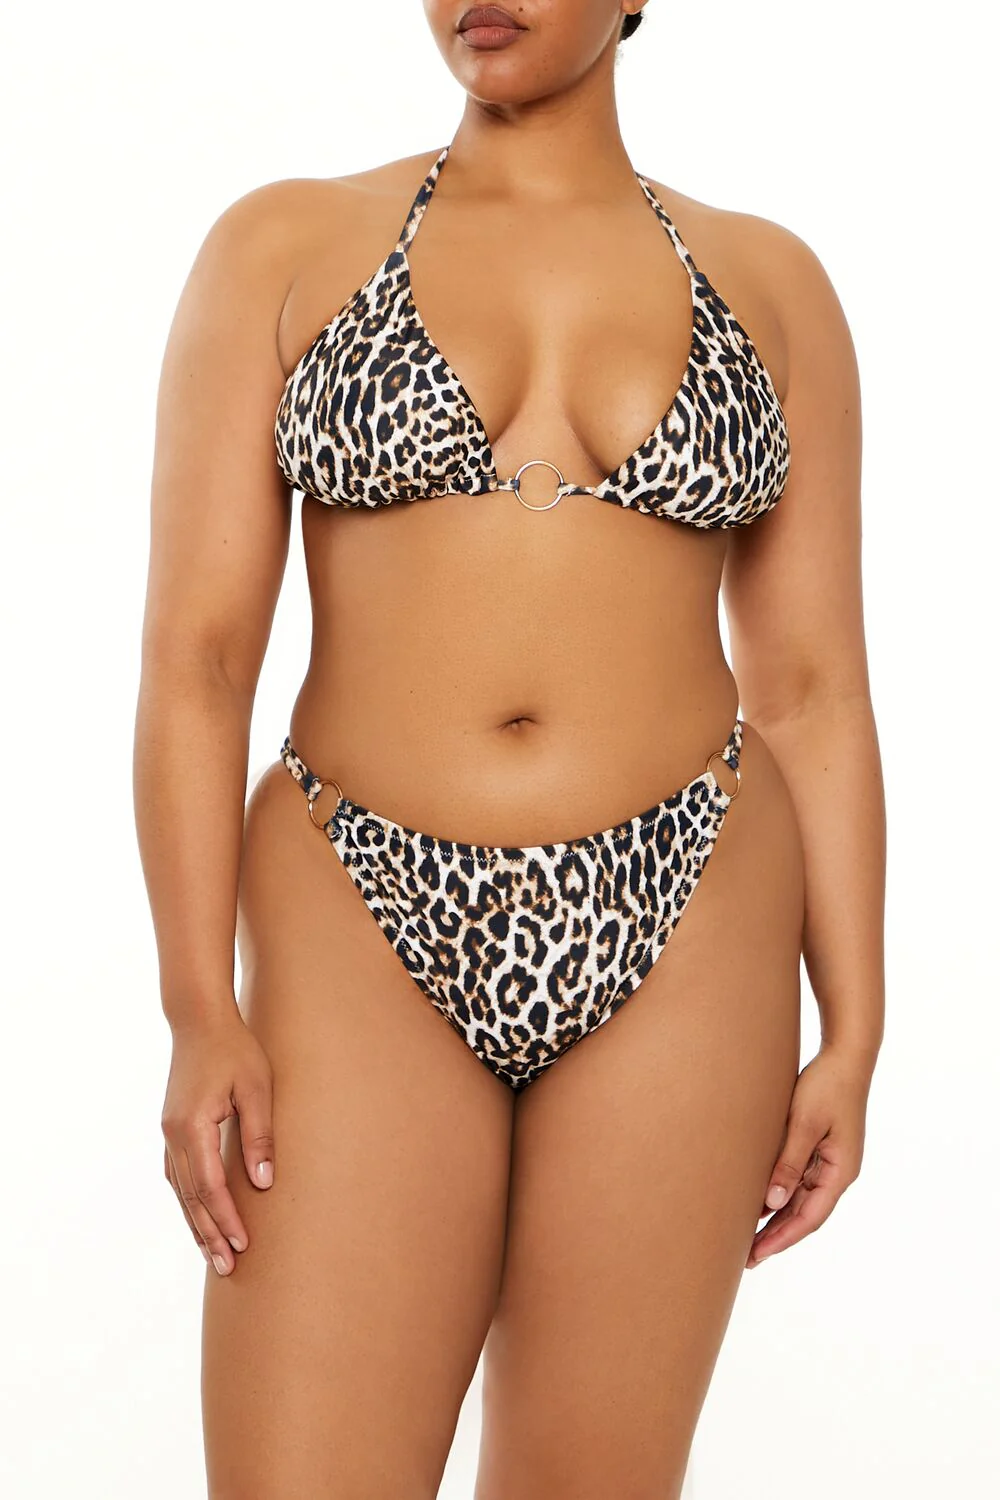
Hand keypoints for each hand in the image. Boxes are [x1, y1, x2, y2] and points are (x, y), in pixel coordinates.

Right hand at [161, 1008, 274, 1275]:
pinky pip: (177, 1176)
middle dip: (209, 1234)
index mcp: (191, 1127)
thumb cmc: (234, 1050)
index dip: (227, 1219)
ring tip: (214, 1254)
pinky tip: (199, 1216)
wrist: (199, 1021)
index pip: (210, 1187)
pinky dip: (189, 1201)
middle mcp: (173, 1135)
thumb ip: (259, 1135)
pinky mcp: (172, 1128)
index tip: (243, 1245)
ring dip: (197, 1223)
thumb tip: (264, 1184)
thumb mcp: (257, 1088)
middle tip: (227, 1268)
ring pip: (181, 1191)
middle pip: (190, 1198)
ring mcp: (169, 1133)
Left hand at [747, 1043, 874, 1268]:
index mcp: (841, 1171)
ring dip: (778, 1219)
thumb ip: (789, 1163)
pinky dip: (782, 1196)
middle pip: (806, 1214)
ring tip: (750, 1238)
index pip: (810, 1217)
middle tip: (747, 1258)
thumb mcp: (804, 1124)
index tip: (757, 1254)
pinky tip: (761, 1204)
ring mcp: (832, 1162)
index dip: (782, 1238)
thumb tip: (772, 1203)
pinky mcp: (822, 1150)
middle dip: (778, 1236)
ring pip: (802, 1201)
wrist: (846, 1057)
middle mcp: (839, 1172)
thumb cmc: (826, 1087)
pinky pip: (801, 1182)